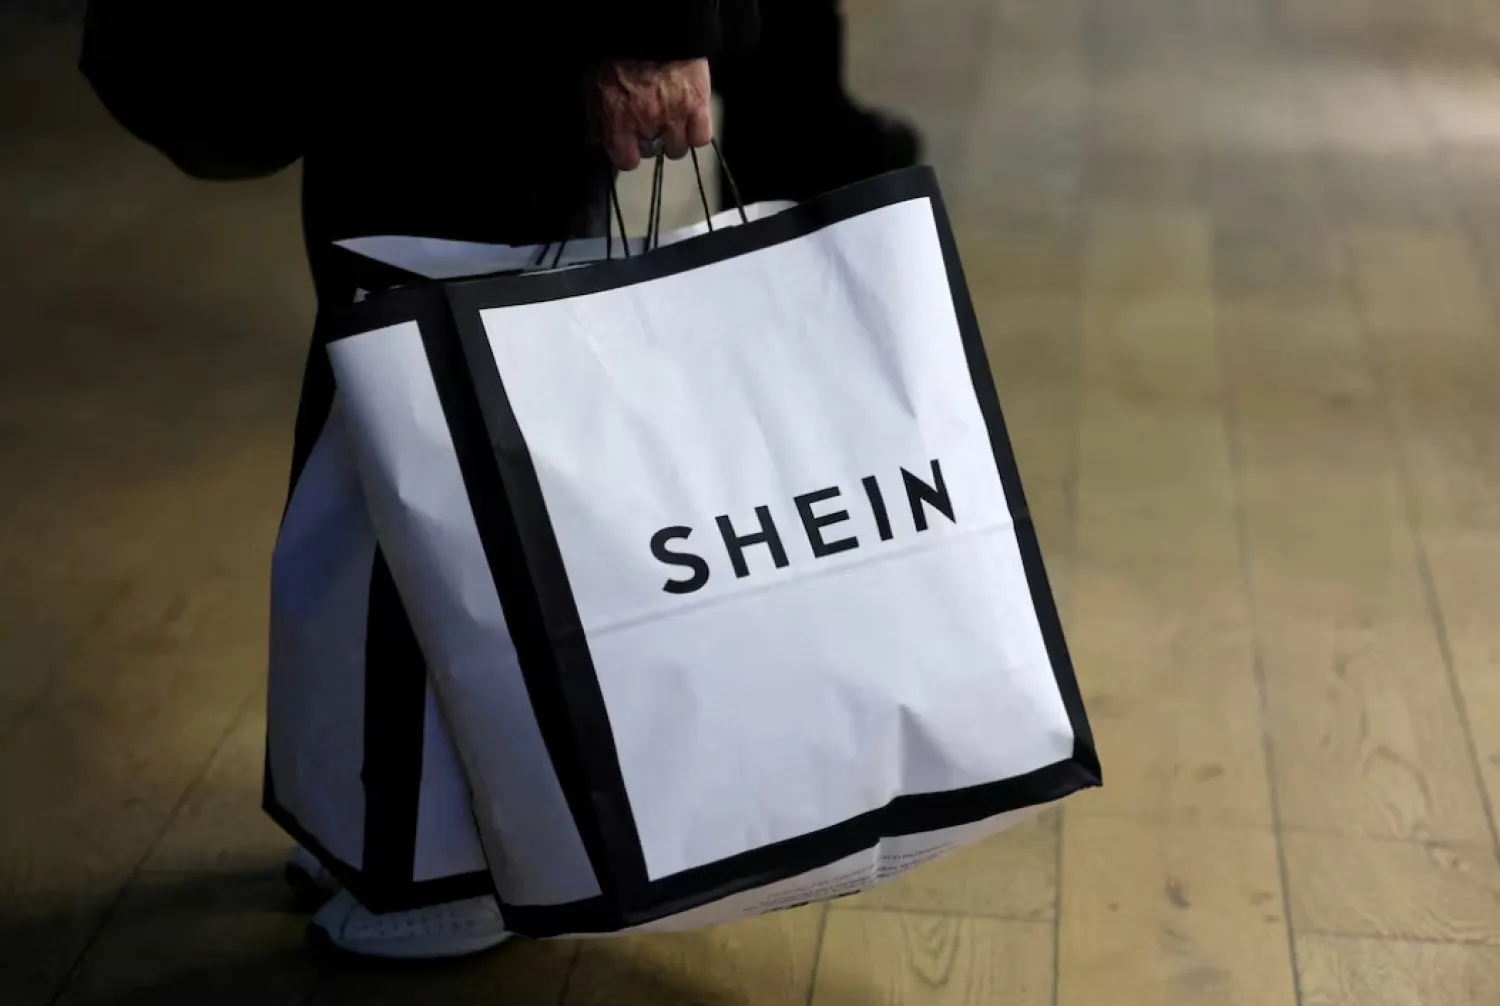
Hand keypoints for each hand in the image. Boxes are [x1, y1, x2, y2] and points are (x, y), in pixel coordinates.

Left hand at [593, 59, 712, 170]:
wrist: (654, 26)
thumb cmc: (621, 51)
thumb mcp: (595, 83)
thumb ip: (596, 114)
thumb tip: (595, 138)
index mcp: (619, 118)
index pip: (626, 160)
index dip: (629, 154)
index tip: (630, 146)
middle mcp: (646, 122)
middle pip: (654, 153)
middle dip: (652, 141)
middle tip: (652, 124)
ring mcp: (674, 115)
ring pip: (678, 149)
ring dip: (675, 138)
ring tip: (673, 121)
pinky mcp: (698, 104)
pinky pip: (702, 137)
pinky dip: (697, 132)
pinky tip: (692, 121)